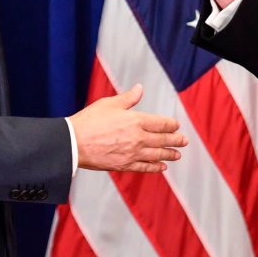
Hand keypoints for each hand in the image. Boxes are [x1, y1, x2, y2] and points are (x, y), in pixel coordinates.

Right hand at [70, 84, 187, 172]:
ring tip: (177, 155)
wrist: (73, 143)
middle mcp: (138, 138)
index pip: (161, 123)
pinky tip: (161, 167)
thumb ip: (128, 98)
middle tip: (184, 141)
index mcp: (136, 121)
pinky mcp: (124, 165)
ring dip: (169, 154)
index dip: (171, 125)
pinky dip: (155, 167)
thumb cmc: (89, 121)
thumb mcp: (109, 103)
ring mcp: (132, 153)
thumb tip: (139, 89)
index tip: (176, 126)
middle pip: (162, 140)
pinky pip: (144, 167)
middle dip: (175, 140)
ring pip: (156, 155)